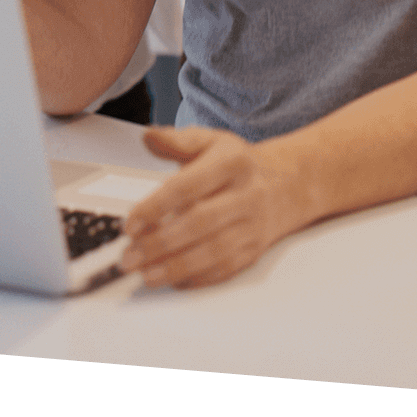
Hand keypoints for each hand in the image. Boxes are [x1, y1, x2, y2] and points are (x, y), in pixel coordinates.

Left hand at [120, 126, 305, 289]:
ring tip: (145, 274)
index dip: (156, 207)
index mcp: (230, 164)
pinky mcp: (254, 250)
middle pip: (200, 224)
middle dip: (160, 244)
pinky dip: (197, 279)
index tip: (130, 224)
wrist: (287, 184)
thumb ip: (177, 140)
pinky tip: (172, 280)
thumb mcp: (210, 141)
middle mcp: (245, 196)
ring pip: (214, 252)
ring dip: (175, 267)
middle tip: (129, 257)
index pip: (188, 187)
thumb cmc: (238, 164)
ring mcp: (252, 226)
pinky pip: (226, 269)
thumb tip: (148, 136)